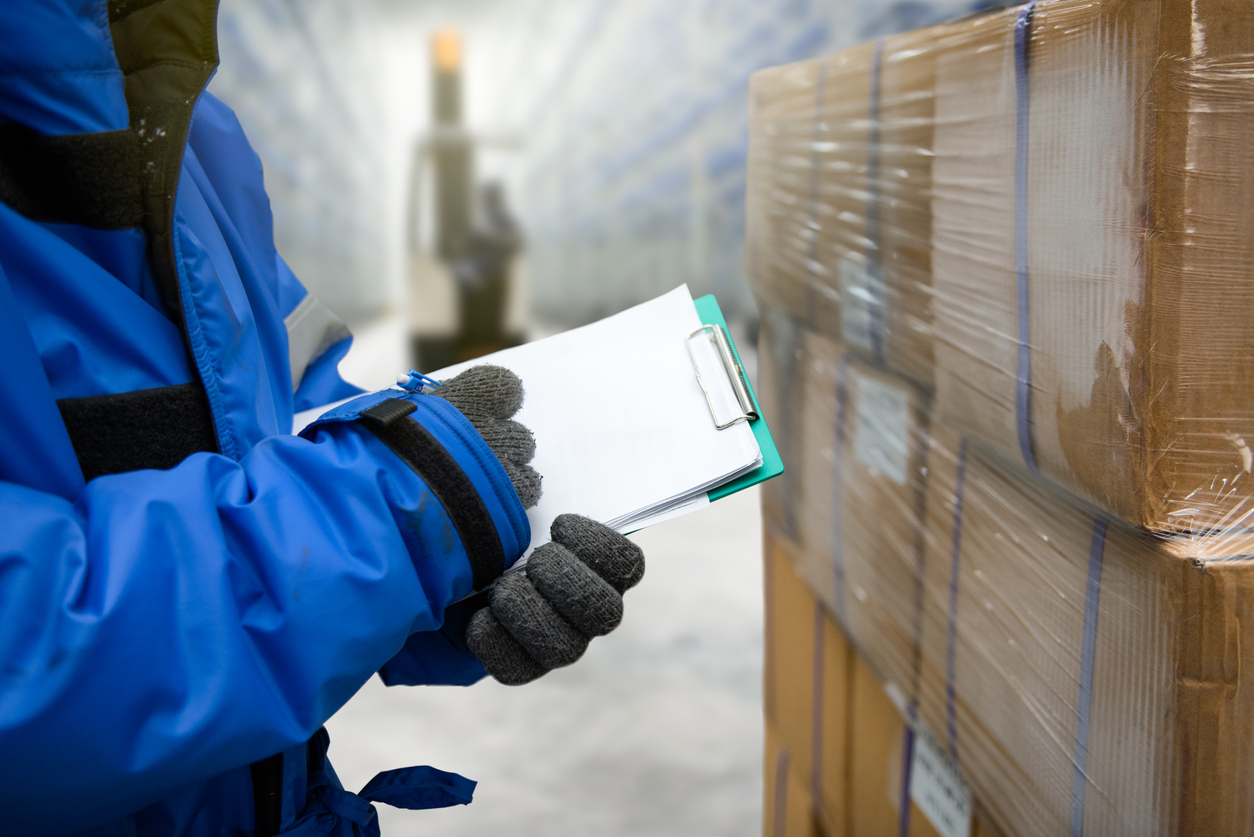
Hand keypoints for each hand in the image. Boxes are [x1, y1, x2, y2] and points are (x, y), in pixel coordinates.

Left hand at [430, 365, 644, 684]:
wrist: (378, 546)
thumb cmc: (429, 490)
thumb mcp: (451, 436)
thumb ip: (480, 402)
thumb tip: (508, 385)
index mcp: (574, 544)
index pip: (626, 564)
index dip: (604, 548)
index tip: (559, 523)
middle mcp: (567, 592)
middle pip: (608, 611)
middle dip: (566, 582)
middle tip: (528, 560)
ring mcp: (540, 632)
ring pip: (569, 647)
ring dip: (531, 612)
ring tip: (496, 589)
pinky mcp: (504, 661)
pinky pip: (520, 668)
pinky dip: (497, 641)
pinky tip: (471, 619)